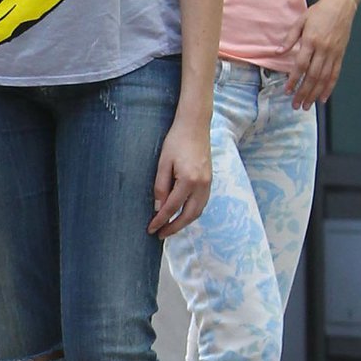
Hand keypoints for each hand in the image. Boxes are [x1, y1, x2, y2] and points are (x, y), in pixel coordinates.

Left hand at [149, 113, 211, 237]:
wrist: (195, 126)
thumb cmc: (175, 141)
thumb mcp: (163, 163)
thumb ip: (161, 187)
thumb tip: (158, 208)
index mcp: (189, 180)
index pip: (172, 208)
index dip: (160, 220)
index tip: (151, 229)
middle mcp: (202, 185)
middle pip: (188, 215)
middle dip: (174, 227)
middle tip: (160, 234)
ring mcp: (209, 184)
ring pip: (198, 211)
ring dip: (184, 222)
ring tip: (170, 228)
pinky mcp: (210, 181)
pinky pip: (202, 203)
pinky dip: (192, 213)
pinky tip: (181, 214)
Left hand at [281, 0, 356, 109]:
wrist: (342, 5)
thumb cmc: (319, 12)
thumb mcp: (300, 21)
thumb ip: (289, 39)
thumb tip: (278, 52)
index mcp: (311, 41)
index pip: (301, 65)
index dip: (294, 79)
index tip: (287, 91)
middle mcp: (323, 49)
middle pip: (313, 75)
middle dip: (304, 92)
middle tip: (296, 105)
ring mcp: (334, 53)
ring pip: (324, 78)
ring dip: (315, 93)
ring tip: (308, 105)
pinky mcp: (341, 54)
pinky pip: (335, 74)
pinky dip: (330, 87)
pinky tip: (324, 97)